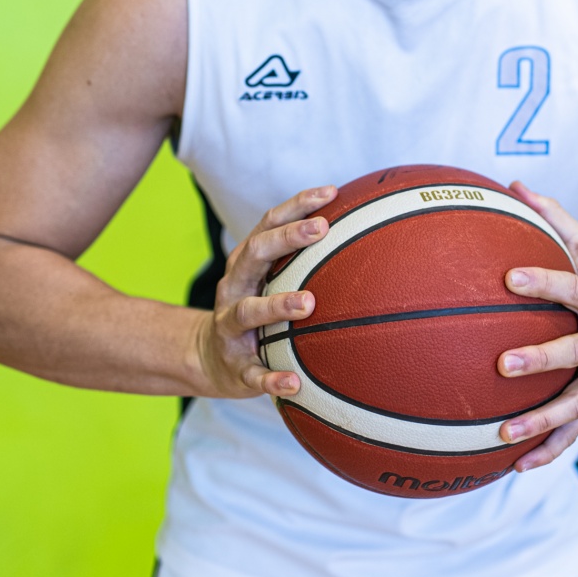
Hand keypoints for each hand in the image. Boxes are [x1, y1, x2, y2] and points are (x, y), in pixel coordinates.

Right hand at [193, 185, 335, 399]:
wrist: (210, 359)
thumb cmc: (256, 311)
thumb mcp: (271, 281)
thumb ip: (305, 262)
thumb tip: (366, 236)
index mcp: (247, 264)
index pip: (268, 224)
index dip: (297, 205)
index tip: (331, 193)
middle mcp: (234, 288)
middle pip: (254, 253)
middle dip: (287, 238)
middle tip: (321, 229)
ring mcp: (230, 327)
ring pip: (248, 311)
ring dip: (276, 304)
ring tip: (308, 303)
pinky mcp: (234, 366)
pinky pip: (252, 373)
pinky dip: (271, 378)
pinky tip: (294, 383)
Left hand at [498, 182, 577, 470]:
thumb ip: (553, 218)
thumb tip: (512, 185)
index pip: (575, 287)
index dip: (545, 282)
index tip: (510, 277)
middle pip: (577, 352)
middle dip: (542, 359)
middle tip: (503, 365)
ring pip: (576, 404)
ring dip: (542, 421)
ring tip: (504, 434)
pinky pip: (574, 432)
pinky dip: (548, 450)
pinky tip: (515, 466)